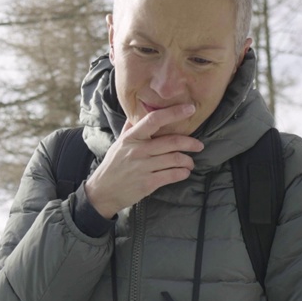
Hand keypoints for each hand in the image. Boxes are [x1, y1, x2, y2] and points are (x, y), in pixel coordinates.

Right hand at [83, 104, 203, 218]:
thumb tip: (137, 112)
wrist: (103, 192)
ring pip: (175, 159)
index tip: (189, 109)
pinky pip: (172, 175)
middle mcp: (138, 150)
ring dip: (188, 161)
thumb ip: (130, 128)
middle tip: (199, 145)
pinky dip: (182, 173)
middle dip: (190, 143)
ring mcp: (143, 167)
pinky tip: (184, 173)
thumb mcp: (118, 144)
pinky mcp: (148, 183)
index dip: (173, 113)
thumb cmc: (113, 166)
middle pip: (171, 142)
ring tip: (190, 163)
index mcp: (131, 137)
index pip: (154, 120)